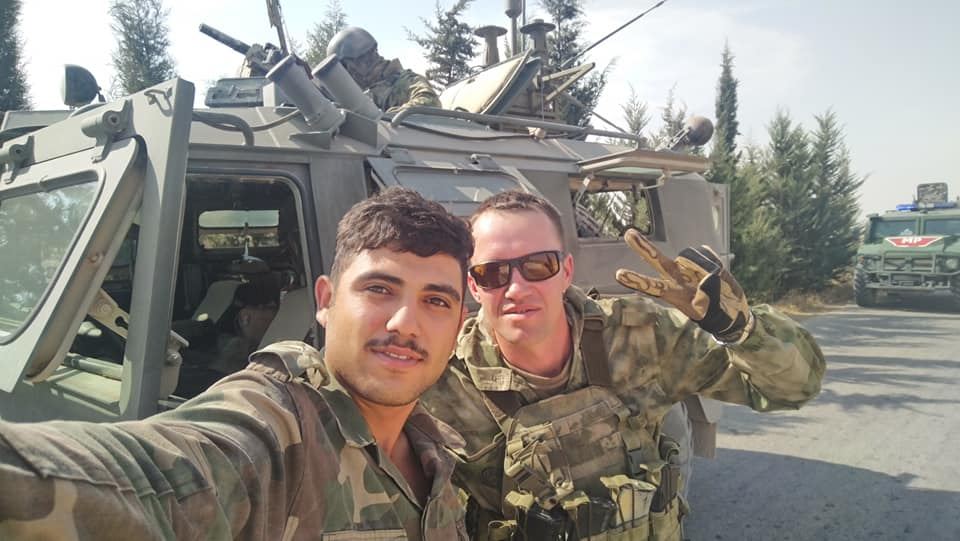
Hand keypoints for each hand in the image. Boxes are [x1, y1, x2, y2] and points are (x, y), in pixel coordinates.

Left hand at [615, 229, 752, 342]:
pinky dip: (714, 262)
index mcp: (674, 294)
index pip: (652, 286)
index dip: (636, 280)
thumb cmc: (719, 316)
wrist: (733, 309)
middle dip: (643, 247)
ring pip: (691, 257)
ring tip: (715, 282)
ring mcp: (688, 267)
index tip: (618, 274)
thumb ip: (708, 298)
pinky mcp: (702, 258)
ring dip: (703, 266)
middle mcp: (676, 277)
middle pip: (657, 260)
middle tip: (628, 233)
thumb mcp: (713, 314)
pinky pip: (706, 254)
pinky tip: (718, 273)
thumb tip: (707, 278)